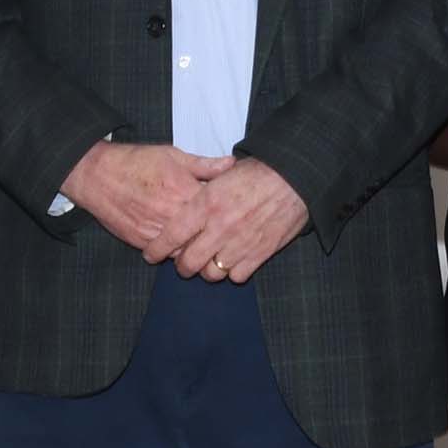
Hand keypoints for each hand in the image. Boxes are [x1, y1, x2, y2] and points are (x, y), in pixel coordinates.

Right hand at [66, 141, 234, 262]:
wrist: (97, 175)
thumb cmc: (136, 162)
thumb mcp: (173, 155)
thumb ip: (205, 165)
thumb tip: (232, 164)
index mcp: (185, 191)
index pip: (218, 211)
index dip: (229, 214)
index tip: (235, 214)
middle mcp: (172, 215)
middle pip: (205, 237)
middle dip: (216, 238)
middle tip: (225, 237)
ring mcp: (156, 231)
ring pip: (187, 251)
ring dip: (196, 249)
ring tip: (204, 245)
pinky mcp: (142, 242)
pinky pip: (166, 255)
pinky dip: (175, 252)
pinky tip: (181, 246)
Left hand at [169, 157, 310, 284]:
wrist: (296, 177)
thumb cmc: (259, 171)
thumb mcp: (223, 173)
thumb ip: (200, 194)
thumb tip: (182, 200)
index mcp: (206, 203)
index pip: (172, 235)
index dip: (157, 249)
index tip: (151, 254)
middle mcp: (220, 226)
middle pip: (189, 262)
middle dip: (181, 267)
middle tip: (182, 263)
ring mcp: (240, 242)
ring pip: (212, 273)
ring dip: (207, 270)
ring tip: (208, 263)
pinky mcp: (260, 253)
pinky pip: (237, 275)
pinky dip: (233, 272)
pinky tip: (232, 262)